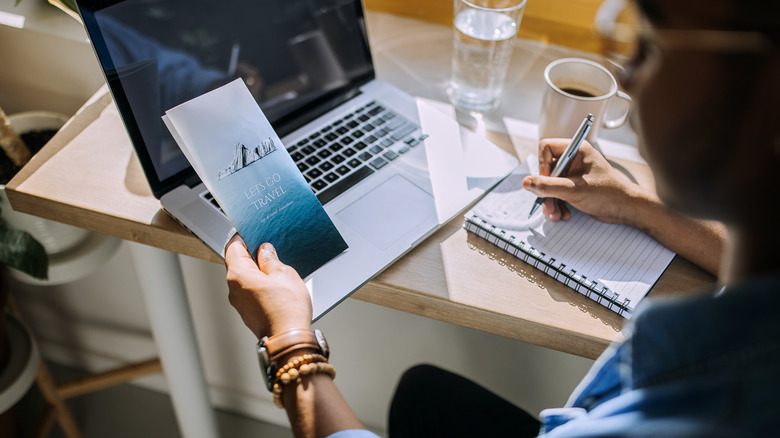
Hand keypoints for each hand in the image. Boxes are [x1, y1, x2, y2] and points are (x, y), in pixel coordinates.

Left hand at [224, 234, 311, 339]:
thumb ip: (270, 259)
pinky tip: (276, 287)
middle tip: (268, 249)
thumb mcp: (283, 273)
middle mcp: (233, 289)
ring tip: (277, 269)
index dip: (241, 238)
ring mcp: (240, 304)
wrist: (288, 340)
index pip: (232, 248)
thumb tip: (265, 251)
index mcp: (238, 275)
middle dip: (252, 255)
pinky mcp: (248, 314)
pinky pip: (250, 293)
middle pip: (237, 264)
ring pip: (245, 279)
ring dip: (257, 272)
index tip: (250, 232)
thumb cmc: (286, 309)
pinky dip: (259, 286)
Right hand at [522, 139, 644, 223]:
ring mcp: (574, 173)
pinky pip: (558, 193)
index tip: (547, 182)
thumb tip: (526, 183)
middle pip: (546, 170)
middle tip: (548, 207)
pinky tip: (564, 215)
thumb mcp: (573, 190)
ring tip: (556, 215)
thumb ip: (548, 186)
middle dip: (546, 191)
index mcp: (576, 150)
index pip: (545, 148)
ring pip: (550, 184)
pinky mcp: (575, 186)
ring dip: (551, 201)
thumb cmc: (607, 193)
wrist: (626, 209)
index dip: (542, 166)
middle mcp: (574, 159)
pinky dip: (558, 204)